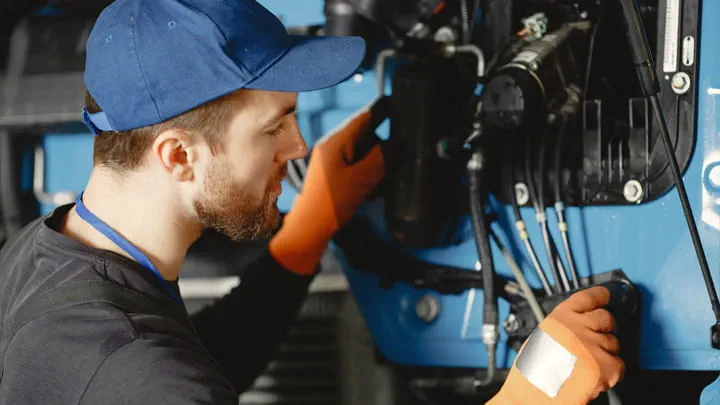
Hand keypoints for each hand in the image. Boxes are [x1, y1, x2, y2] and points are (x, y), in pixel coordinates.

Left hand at [269, 98, 388, 274]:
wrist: (309, 230)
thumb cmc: (329, 205)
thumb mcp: (361, 180)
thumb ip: (380, 159)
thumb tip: (395, 144)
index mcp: (336, 142)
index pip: (364, 117)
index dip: (384, 112)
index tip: (402, 110)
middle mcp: (333, 147)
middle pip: (366, 135)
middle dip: (383, 142)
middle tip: (400, 152)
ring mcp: (333, 161)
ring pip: (364, 151)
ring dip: (378, 160)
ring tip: (387, 174)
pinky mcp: (336, 175)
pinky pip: (358, 166)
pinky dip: (370, 172)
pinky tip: (376, 186)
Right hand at [487, 286, 624, 404]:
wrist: (533, 396)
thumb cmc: (532, 373)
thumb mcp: (542, 337)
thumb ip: (563, 327)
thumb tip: (580, 326)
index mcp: (560, 318)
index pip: (588, 298)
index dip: (600, 295)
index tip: (606, 295)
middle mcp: (578, 327)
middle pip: (606, 318)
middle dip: (605, 328)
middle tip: (596, 341)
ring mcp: (593, 346)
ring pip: (613, 342)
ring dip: (605, 352)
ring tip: (587, 364)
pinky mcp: (604, 366)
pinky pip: (618, 364)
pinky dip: (611, 372)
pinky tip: (595, 376)